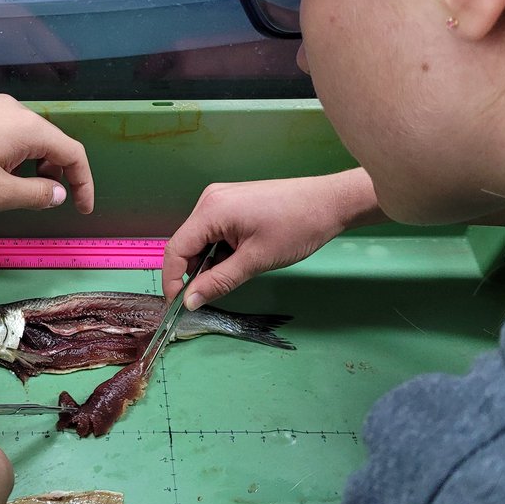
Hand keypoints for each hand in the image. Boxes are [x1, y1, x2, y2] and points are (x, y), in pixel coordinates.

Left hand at [0, 95, 94, 213]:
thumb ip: (35, 195)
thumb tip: (58, 193)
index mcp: (29, 128)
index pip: (73, 153)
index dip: (84, 183)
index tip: (82, 209)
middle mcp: (15, 110)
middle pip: (52, 142)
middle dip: (57, 174)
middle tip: (45, 201)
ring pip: (28, 138)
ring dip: (33, 166)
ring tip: (13, 190)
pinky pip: (7, 133)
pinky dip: (14, 156)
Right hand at [163, 169, 386, 307]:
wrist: (331, 203)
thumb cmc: (297, 227)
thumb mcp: (255, 261)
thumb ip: (218, 282)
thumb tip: (189, 302)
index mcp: (211, 210)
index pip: (176, 249)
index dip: (173, 280)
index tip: (179, 305)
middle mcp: (209, 200)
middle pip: (186, 244)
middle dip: (193, 272)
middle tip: (208, 296)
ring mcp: (221, 198)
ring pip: (201, 239)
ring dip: (210, 262)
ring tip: (235, 273)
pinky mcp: (233, 201)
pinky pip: (215, 230)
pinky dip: (221, 250)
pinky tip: (240, 259)